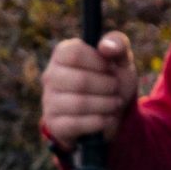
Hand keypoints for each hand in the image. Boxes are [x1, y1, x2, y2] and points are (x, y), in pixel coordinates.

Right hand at [41, 30, 138, 144]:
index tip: (109, 68)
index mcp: (62, 54)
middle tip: (115, 89)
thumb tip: (106, 47)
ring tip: (115, 103)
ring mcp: (49, 101)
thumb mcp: (121, 60)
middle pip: (80, 80)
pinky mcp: (54, 124)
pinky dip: (99, 122)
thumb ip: (118, 45)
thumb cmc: (112, 80)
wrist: (111, 113)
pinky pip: (77, 124)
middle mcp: (50, 76)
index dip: (98, 62)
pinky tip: (107, 118)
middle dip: (107, 86)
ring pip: (80, 104)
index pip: (75, 53)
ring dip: (106, 105)